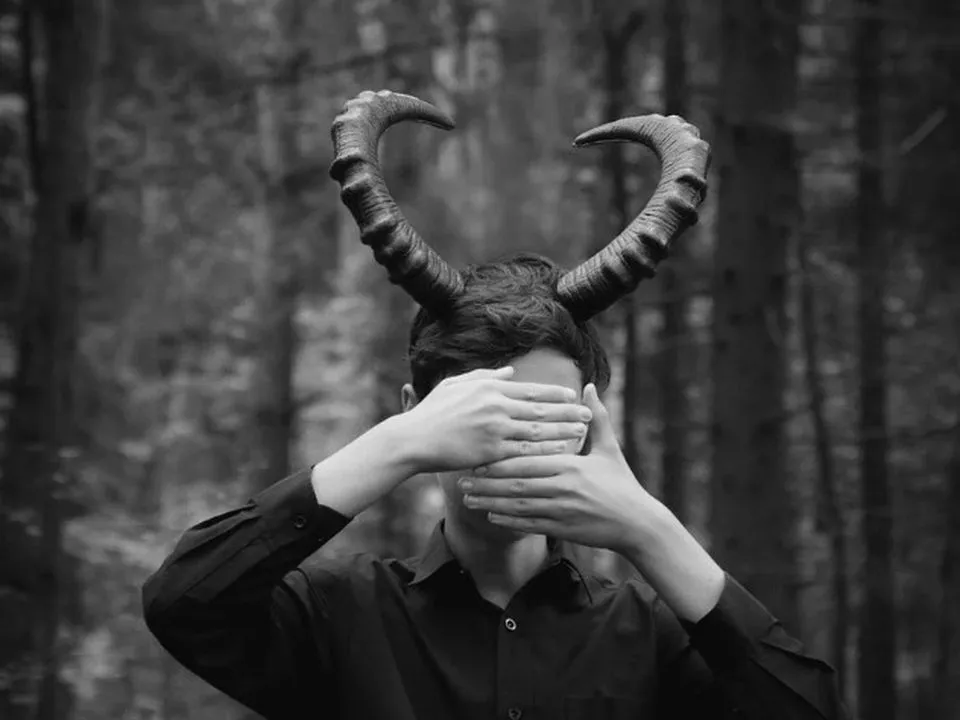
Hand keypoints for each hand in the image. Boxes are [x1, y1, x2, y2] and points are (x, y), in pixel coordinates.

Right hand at [405, 367, 593, 473]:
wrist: (413, 439)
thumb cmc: (432, 413)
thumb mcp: (456, 386)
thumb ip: (485, 377)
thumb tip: (510, 372)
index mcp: (489, 388)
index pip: (529, 390)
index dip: (554, 393)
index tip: (572, 395)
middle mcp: (496, 405)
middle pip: (540, 408)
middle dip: (567, 411)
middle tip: (588, 414)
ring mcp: (494, 429)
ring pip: (538, 430)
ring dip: (563, 431)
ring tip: (582, 433)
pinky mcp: (490, 451)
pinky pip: (525, 452)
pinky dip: (546, 451)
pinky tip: (562, 453)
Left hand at [458, 383, 657, 552]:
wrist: (638, 524)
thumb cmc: (622, 483)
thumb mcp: (610, 448)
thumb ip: (596, 418)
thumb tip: (588, 386)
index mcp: (571, 465)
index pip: (527, 461)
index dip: (500, 460)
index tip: (477, 457)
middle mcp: (563, 488)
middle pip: (516, 484)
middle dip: (487, 483)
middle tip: (462, 479)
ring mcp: (561, 511)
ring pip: (518, 506)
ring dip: (491, 503)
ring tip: (468, 499)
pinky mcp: (563, 529)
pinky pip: (529, 525)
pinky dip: (508, 521)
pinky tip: (491, 516)